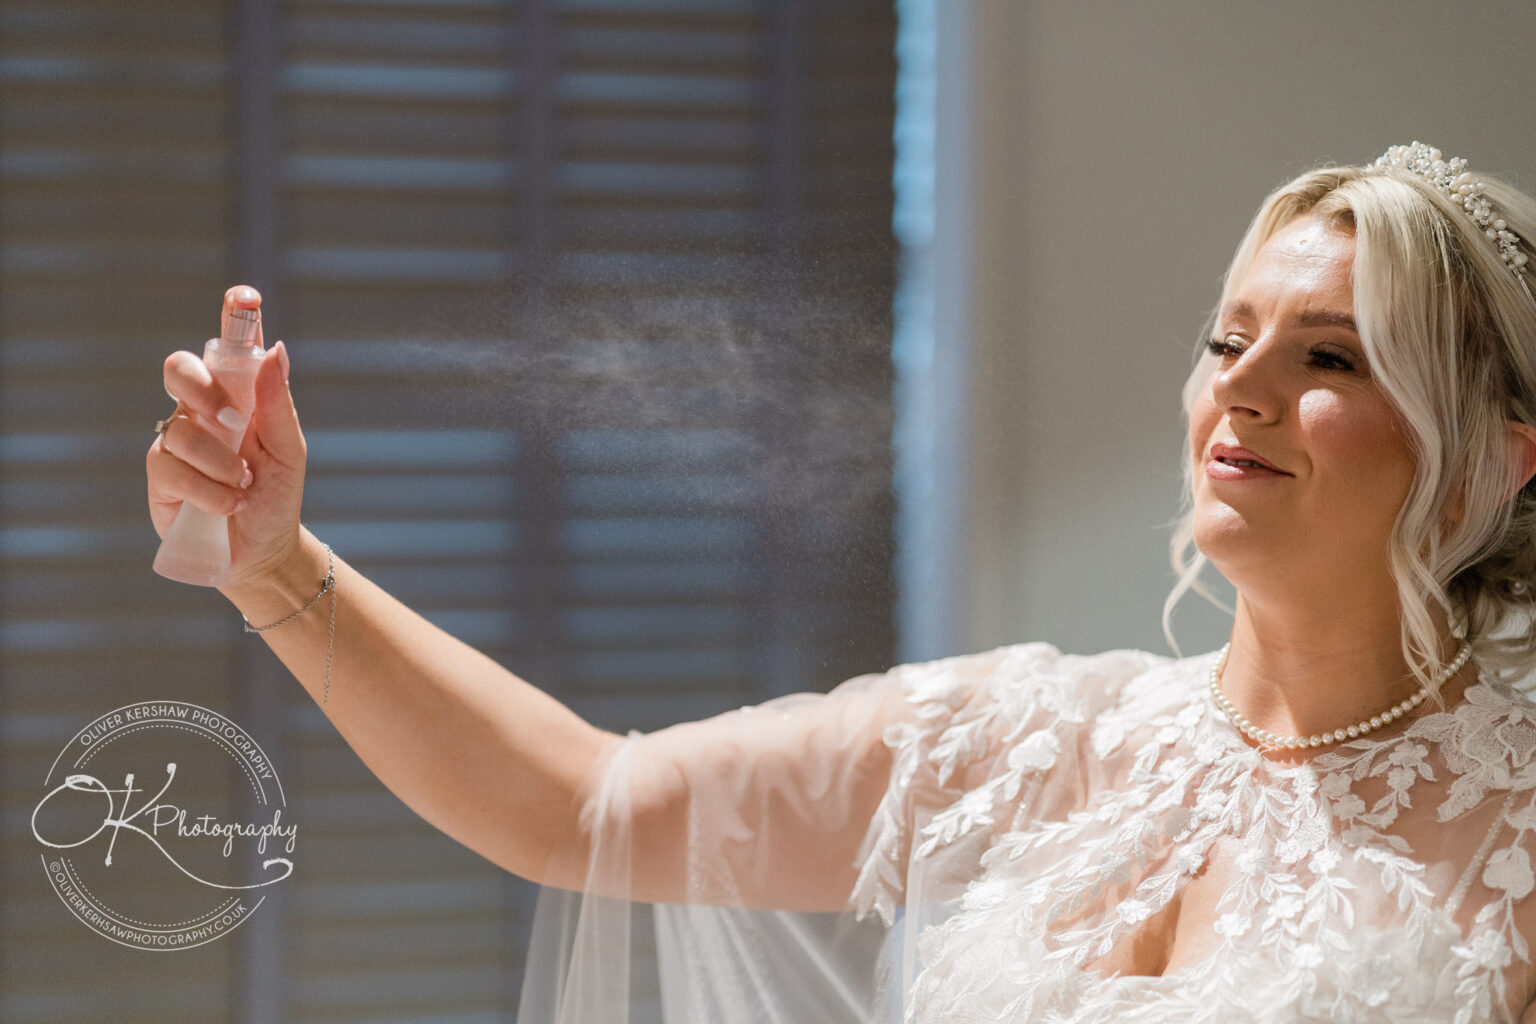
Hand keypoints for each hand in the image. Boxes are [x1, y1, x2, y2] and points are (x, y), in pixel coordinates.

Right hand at [147, 285, 307, 589]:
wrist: (261, 550)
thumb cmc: (277, 495)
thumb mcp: (289, 451)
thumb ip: (277, 404)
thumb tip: (274, 351)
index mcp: (238, 396)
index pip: (228, 349)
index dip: (233, 317)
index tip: (244, 296)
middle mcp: (201, 410)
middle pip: (179, 369)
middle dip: (203, 390)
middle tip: (234, 422)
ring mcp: (176, 440)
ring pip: (181, 429)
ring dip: (220, 464)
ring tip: (242, 487)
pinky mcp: (160, 475)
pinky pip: (172, 467)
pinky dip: (208, 490)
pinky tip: (227, 504)